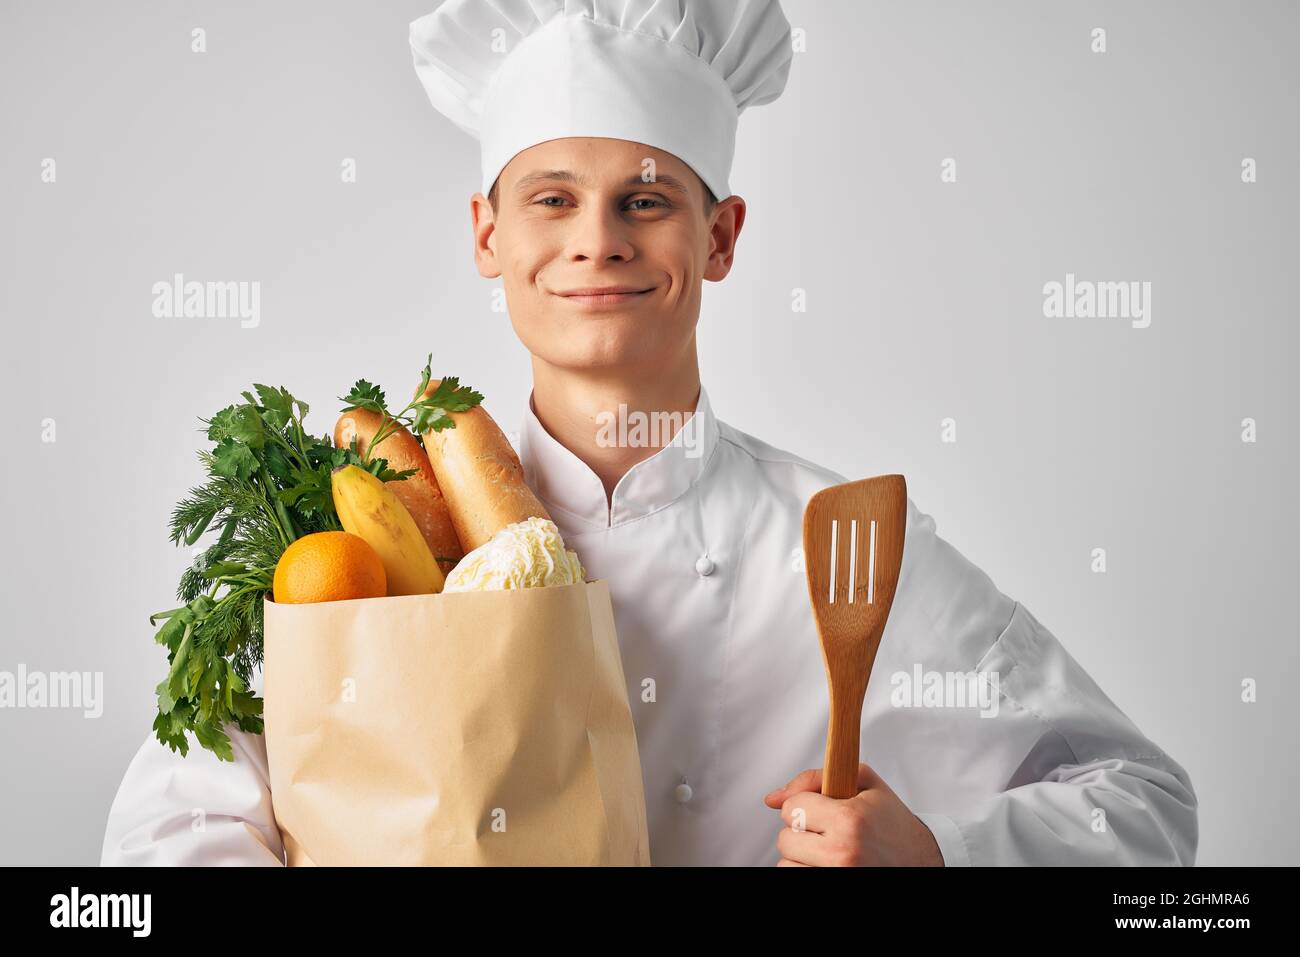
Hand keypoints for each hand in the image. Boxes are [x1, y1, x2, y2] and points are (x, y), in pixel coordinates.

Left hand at [764, 763, 943, 866]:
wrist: (921, 859)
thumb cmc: (891, 822)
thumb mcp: (863, 783)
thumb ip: (814, 778)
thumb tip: (772, 798)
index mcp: (850, 820)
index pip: (792, 808)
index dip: (806, 804)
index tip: (824, 809)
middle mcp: (842, 853)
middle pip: (785, 838)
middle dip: (804, 831)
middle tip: (830, 831)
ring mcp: (837, 877)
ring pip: (787, 864)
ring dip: (803, 856)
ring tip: (831, 850)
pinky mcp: (833, 890)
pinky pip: (795, 879)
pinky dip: (808, 870)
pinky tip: (828, 864)